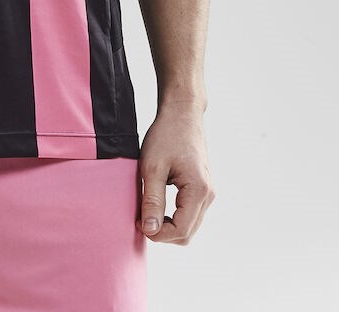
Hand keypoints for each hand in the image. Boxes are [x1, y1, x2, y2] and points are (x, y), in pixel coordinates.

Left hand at [136, 101, 215, 243]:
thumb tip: (150, 230)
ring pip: (189, 225)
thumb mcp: (152, 167)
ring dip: (168, 225)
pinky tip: (157, 203)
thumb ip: (152, 200)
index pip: (181, 231)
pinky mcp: (202, 187)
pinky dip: (173, 215)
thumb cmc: (166, 135)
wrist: (181, 112)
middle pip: (187, 233)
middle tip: (141, 217)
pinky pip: (190, 213)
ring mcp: (207, 192)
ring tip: (147, 209)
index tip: (138, 222)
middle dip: (163, 232)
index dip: (158, 234)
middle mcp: (208, 195)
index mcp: (199, 191)